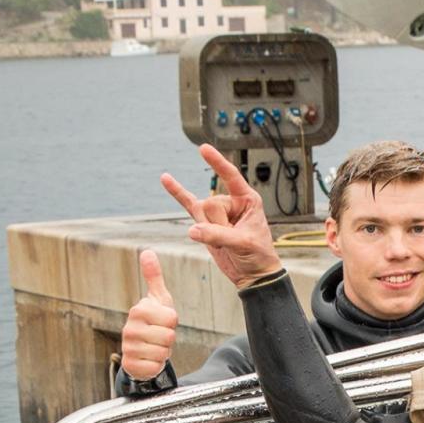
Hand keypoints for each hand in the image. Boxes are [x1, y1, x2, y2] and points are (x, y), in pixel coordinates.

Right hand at [120, 249, 179, 380]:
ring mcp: (128, 347)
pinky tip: (149, 359)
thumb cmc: (154, 323)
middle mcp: (130, 328)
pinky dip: (157, 365)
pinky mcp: (131, 364)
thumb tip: (148, 251)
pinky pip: (156, 366)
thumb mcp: (158, 300)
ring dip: (163, 352)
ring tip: (154, 347)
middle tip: (159, 337)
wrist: (141, 351)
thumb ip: (154, 277)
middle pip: (169, 336)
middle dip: (169, 339)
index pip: (172, 318)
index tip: (162, 322)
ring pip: (164, 352)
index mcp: (138, 310)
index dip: (172, 323)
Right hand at [162, 144, 283, 287]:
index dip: (217, 163)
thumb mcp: (243, 244)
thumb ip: (218, 235)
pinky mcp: (205, 221)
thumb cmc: (257, 255)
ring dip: (207, 232)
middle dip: (217, 226)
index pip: (231, 177)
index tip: (203, 148)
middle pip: (209, 204)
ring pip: (199, 213)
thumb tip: (192, 231)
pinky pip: (187, 203)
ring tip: (224, 243)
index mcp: (248, 200)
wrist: (253, 274)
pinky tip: (166, 179)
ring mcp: (217, 211)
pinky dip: (177, 192)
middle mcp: (231, 202)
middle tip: (232, 240)